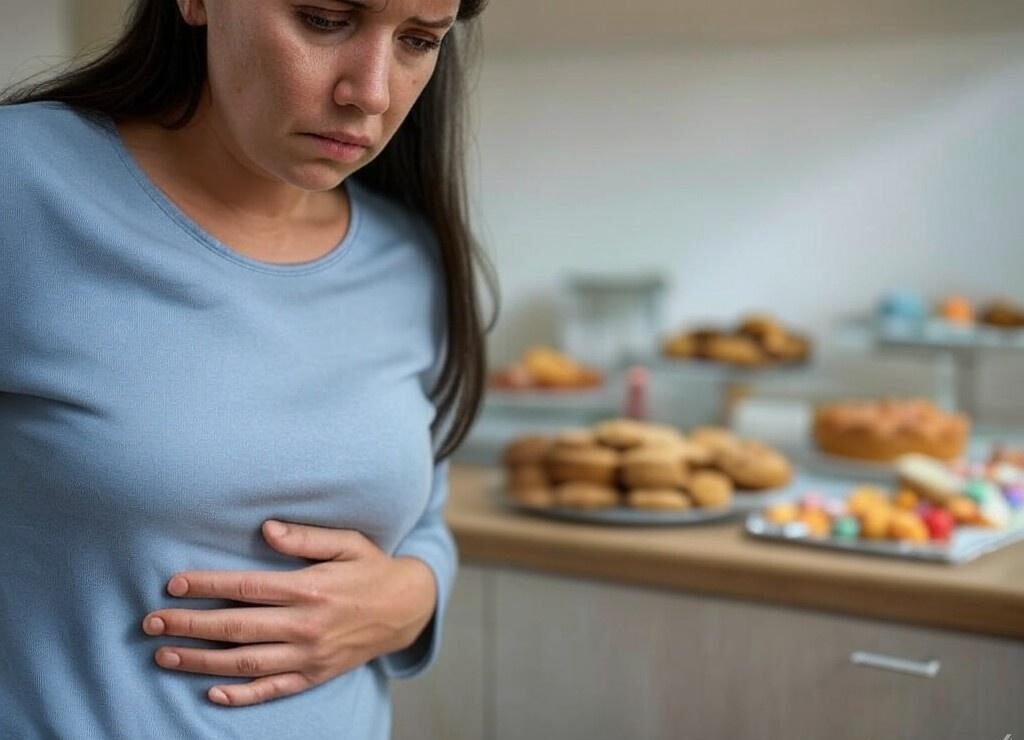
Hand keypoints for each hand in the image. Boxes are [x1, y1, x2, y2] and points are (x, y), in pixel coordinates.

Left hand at [141, 520, 436, 706]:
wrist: (407, 609)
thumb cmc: (372, 569)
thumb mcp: (348, 542)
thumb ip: (306, 538)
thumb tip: (266, 529)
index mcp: (310, 588)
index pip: (246, 587)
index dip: (207, 586)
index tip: (173, 584)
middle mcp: (306, 625)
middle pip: (236, 628)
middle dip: (189, 625)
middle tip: (151, 623)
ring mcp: (310, 655)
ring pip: (245, 663)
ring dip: (201, 661)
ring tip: (165, 654)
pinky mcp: (315, 674)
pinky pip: (273, 689)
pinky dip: (241, 695)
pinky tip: (212, 690)